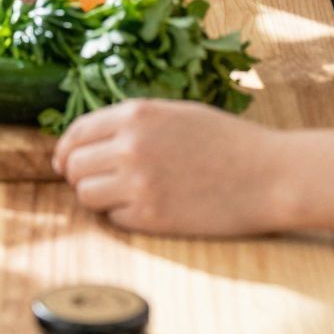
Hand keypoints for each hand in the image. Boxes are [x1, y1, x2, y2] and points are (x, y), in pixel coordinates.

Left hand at [54, 98, 284, 236]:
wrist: (269, 176)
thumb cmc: (228, 142)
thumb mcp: (176, 114)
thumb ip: (133, 123)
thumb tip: (88, 142)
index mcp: (136, 114)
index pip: (76, 132)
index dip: (66, 150)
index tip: (64, 162)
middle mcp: (130, 146)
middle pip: (74, 166)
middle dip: (79, 175)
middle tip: (97, 181)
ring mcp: (138, 184)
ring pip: (86, 195)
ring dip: (98, 197)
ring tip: (123, 195)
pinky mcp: (151, 218)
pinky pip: (113, 219)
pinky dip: (122, 216)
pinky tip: (148, 208)